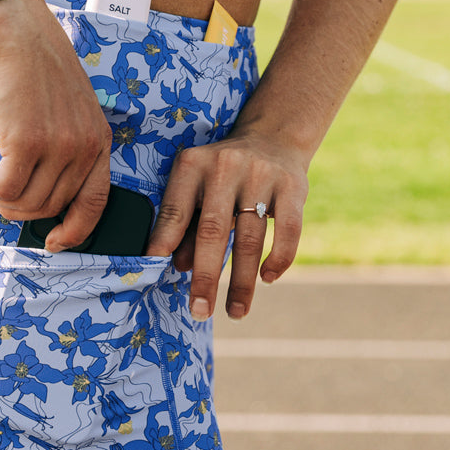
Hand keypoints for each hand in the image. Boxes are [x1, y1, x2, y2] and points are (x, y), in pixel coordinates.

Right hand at [0, 0, 112, 249]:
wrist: (12, 30)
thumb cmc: (33, 65)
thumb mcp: (66, 107)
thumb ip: (64, 145)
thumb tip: (40, 191)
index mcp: (99, 138)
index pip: (96, 202)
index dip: (75, 230)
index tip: (54, 242)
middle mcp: (85, 146)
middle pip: (50, 207)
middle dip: (19, 205)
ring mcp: (59, 145)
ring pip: (25, 203)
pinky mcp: (27, 141)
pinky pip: (4, 189)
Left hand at [145, 131, 307, 318]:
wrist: (272, 137)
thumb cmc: (224, 174)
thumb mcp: (198, 187)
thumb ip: (186, 223)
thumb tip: (177, 265)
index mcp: (193, 164)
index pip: (176, 207)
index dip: (164, 238)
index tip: (156, 268)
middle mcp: (225, 166)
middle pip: (212, 229)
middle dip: (205, 275)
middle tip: (200, 310)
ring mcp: (261, 175)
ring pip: (250, 237)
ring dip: (243, 281)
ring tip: (236, 312)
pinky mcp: (293, 186)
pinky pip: (288, 230)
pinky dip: (279, 258)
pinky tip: (268, 279)